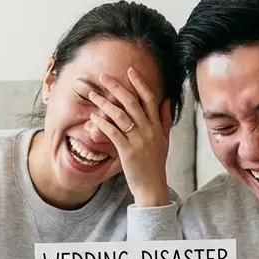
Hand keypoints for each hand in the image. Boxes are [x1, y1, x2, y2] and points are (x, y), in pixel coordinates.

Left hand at [85, 68, 171, 206]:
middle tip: (103, 77)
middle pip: (132, 102)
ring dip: (105, 103)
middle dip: (117, 87)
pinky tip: (94, 117)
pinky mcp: (128, 151)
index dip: (140, 83)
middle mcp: (149, 130)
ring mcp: (139, 141)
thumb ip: (165, 119)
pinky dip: (103, 123)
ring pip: (120, 115)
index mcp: (157, 126)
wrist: (152, 187)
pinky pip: (113, 132)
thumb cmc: (156, 164)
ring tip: (92, 95)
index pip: (150, 98)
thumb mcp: (164, 140)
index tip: (130, 71)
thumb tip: (166, 99)